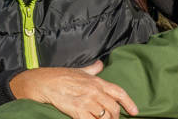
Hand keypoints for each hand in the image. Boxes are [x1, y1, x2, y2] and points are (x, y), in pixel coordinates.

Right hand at [9, 60, 137, 118]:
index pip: (119, 92)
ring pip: (105, 117)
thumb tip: (100, 64)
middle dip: (115, 117)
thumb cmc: (60, 76)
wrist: (43, 82)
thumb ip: (92, 69)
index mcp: (97, 81)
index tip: (135, 111)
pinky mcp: (77, 110)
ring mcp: (87, 101)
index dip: (129, 102)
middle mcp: (95, 91)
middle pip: (114, 108)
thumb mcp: (80, 70)